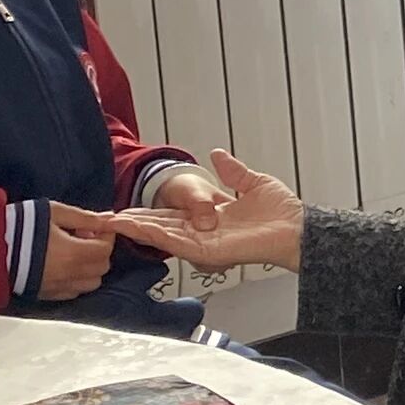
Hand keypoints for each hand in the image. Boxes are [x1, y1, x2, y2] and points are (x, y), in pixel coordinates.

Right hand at [35, 201, 118, 301]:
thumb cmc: (19, 225)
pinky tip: (63, 266)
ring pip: (90, 284)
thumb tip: (108, 218)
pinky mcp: (45, 294)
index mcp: (73, 254)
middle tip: (84, 237)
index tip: (95, 228)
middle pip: (102, 268)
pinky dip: (75, 281)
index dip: (106, 236)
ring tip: (74, 252)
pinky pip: (72, 292)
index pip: (106, 249)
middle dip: (99, 251)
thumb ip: (84, 217)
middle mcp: (69, 275)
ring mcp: (57, 287)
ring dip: (89, 268)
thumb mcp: (54, 212)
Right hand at [100, 147, 305, 271]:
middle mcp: (203, 233)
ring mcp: (204, 243)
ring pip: (163, 236)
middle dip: (133, 224)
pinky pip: (177, 243)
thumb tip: (216, 154)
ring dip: (137, 229)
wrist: (298, 226)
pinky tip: (137, 228)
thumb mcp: (252, 182)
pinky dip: (156, 235)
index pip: (170, 217)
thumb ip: (232, 172)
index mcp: (210, 219)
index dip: (147, 214)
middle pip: (160, 228)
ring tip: (112, 223)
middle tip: (105, 220)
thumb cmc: (282, 211)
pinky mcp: (209, 251)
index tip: (123, 211)